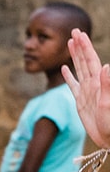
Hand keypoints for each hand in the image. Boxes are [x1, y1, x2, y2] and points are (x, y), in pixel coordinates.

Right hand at [63, 29, 109, 147]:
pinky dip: (69, 76)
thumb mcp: (108, 104)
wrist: (109, 139)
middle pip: (85, 61)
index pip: (91, 60)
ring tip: (71, 44)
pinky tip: (65, 69)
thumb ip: (107, 85)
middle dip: (80, 46)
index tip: (79, 34)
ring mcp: (86, 92)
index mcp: (98, 83)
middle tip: (75, 31)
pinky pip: (73, 85)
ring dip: (75, 56)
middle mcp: (92, 84)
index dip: (85, 47)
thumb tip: (106, 65)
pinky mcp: (80, 101)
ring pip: (79, 69)